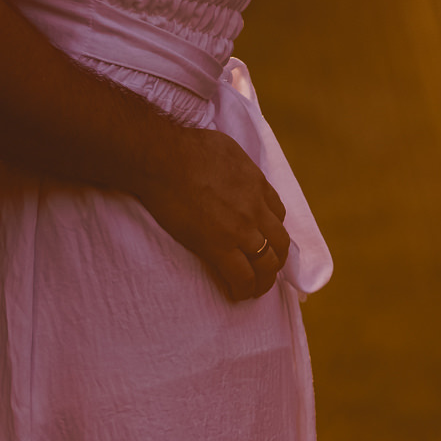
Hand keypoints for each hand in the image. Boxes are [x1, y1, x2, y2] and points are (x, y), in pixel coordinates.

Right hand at [137, 120, 290, 300]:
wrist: (161, 159)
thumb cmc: (185, 147)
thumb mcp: (227, 147)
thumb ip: (239, 165)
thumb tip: (235, 170)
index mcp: (257, 183)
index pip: (278, 214)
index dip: (273, 230)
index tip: (264, 239)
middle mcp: (255, 208)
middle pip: (279, 243)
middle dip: (276, 260)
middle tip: (266, 270)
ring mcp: (240, 229)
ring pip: (266, 264)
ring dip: (264, 280)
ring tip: (255, 289)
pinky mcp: (219, 246)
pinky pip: (242, 276)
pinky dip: (244, 289)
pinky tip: (237, 294)